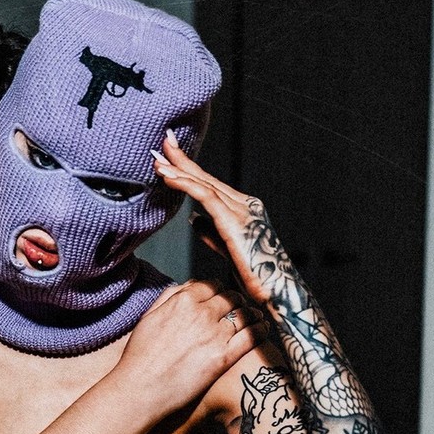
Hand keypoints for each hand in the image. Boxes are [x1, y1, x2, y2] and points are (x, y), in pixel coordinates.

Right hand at [117, 279, 263, 419]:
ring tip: (255, 317)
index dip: (220, 291)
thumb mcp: (149, 317)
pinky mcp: (223, 358)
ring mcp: (215, 336)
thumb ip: (169, 297)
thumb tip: (188, 285)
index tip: (222, 298)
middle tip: (240, 308)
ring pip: (244, 315)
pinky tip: (263, 329)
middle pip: (231, 298)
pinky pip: (251, 337)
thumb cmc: (140, 356)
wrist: (140, 389)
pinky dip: (260, 330)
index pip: (213, 285)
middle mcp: (202, 314)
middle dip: (237, 301)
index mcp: (183, 301)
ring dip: (252, 314)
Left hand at [155, 132, 288, 305]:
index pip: (209, 184)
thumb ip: (211, 232)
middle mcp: (244, 204)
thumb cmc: (255, 276)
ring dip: (179, 169)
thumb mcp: (226, 249)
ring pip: (204, 184)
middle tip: (163, 140)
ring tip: (158, 160)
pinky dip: (186, 185)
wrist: (275, 292)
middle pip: (206, 177)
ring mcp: (241, 210)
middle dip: (182, 158)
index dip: (188, 168)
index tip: (168, 156)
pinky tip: (169, 178)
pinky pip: (206, 197)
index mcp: (242, 209)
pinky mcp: (235, 222)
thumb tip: (193, 219)